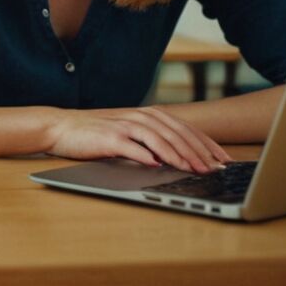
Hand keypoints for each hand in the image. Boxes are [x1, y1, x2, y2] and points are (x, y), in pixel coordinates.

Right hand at [45, 106, 232, 172]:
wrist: (61, 127)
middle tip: (215, 169)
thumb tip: (182, 158)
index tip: (224, 160)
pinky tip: (159, 165)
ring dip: (178, 155)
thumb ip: (153, 141)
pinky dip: (147, 155)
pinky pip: (132, 146)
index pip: (185, 128)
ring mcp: (123, 125)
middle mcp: (138, 116)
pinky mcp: (108, 137)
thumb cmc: (96, 134)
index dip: (206, 143)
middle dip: (198, 151)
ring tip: (194, 170)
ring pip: (158, 138)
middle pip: (176, 132)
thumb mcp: (129, 133)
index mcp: (147, 115)